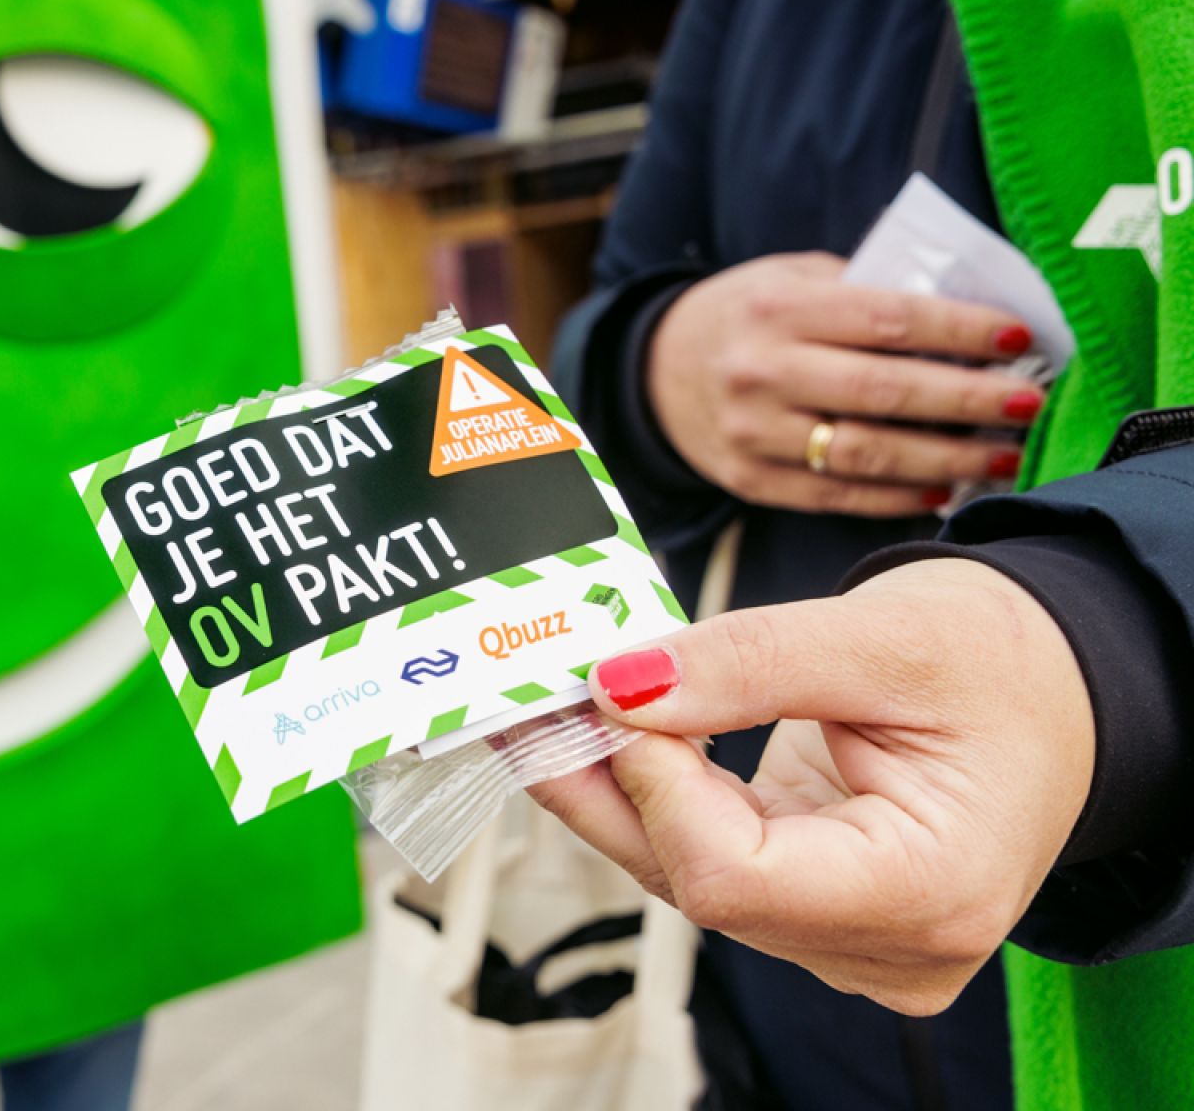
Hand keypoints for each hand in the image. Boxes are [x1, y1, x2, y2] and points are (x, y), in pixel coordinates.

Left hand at [524, 559, 1092, 1013]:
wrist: (1057, 693)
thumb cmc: (1003, 663)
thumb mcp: (885, 635)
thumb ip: (748, 663)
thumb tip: (618, 684)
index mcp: (931, 889)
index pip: (735, 878)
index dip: (656, 786)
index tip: (610, 690)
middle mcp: (889, 944)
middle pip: (698, 883)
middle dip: (606, 781)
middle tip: (521, 693)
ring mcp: (848, 939)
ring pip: (686, 875)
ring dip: (610, 787)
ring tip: (540, 705)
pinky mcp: (814, 909)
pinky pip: (707, 860)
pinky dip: (651, 795)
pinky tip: (595, 734)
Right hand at [647, 253, 1044, 515]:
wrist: (655, 373)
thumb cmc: (748, 316)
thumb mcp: (792, 279)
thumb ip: (863, 291)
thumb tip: (969, 318)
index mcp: (776, 308)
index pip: (887, 319)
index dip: (960, 330)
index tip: (1020, 337)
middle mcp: (761, 371)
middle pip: (884, 392)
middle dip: (969, 400)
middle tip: (1029, 402)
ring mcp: (752, 432)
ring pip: (866, 454)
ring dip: (946, 459)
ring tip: (1003, 456)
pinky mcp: (750, 480)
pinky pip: (838, 496)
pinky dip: (899, 497)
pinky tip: (945, 489)